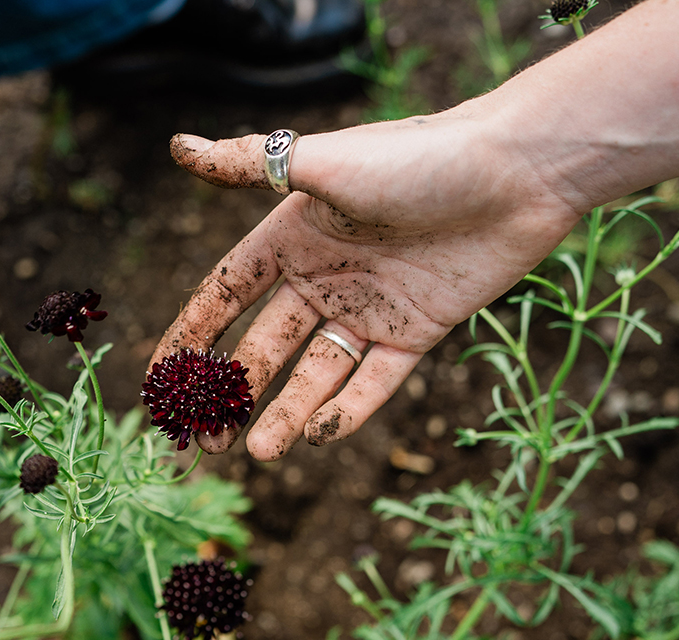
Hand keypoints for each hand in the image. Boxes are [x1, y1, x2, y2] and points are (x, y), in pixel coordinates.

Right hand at [150, 112, 584, 460]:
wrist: (518, 171)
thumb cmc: (419, 157)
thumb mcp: (328, 163)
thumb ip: (253, 164)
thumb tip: (178, 146)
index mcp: (293, 238)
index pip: (225, 296)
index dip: (190, 339)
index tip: (160, 385)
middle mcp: (325, 277)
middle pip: (263, 346)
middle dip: (230, 395)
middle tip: (203, 445)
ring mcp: (369, 309)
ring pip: (315, 372)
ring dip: (284, 413)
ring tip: (258, 454)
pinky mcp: (417, 332)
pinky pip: (374, 381)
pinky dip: (348, 409)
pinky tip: (318, 436)